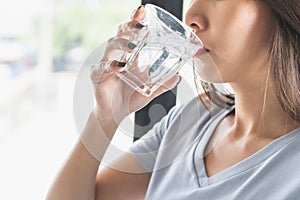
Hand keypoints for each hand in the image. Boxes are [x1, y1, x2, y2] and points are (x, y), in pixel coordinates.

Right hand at [90, 6, 179, 126]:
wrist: (114, 115)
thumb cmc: (129, 99)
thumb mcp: (148, 91)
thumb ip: (161, 84)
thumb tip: (178, 77)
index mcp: (129, 57)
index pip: (131, 34)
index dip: (136, 22)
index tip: (143, 11)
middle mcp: (117, 56)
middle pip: (120, 34)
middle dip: (129, 26)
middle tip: (140, 26)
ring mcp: (106, 64)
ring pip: (111, 46)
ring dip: (122, 44)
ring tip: (134, 48)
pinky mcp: (98, 75)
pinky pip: (102, 67)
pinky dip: (111, 65)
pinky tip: (120, 67)